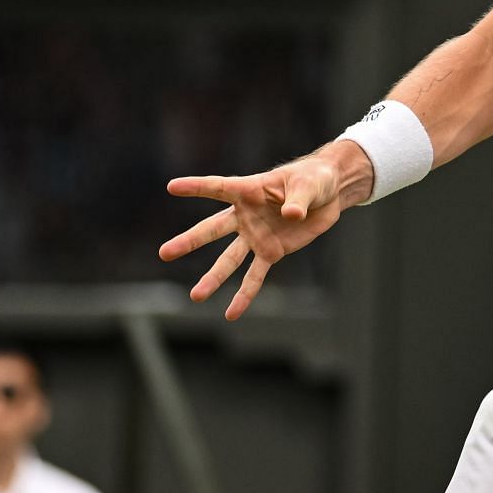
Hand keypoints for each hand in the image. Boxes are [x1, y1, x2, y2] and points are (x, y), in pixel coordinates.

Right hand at [162, 143, 369, 318]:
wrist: (328, 193)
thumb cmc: (313, 178)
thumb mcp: (308, 185)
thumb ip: (298, 200)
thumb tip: (292, 216)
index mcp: (249, 190)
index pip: (219, 187)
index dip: (196, 187)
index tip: (172, 187)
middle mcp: (245, 215)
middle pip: (212, 229)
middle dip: (189, 241)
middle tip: (164, 253)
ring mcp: (256, 235)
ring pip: (228, 259)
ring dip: (213, 278)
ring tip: (195, 296)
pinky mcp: (271, 252)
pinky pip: (255, 276)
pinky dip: (244, 295)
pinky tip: (231, 313)